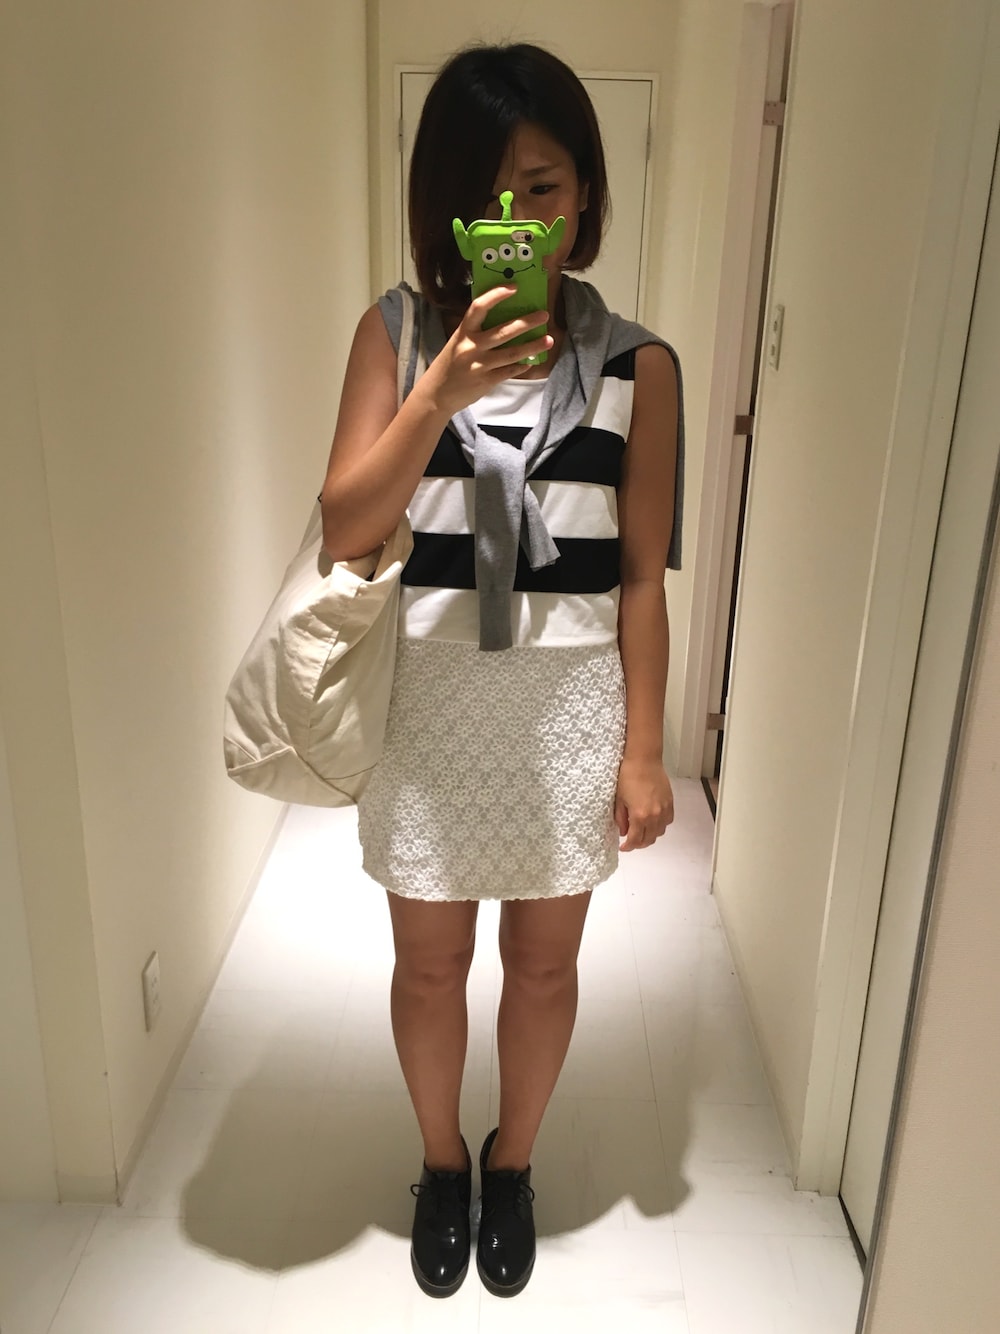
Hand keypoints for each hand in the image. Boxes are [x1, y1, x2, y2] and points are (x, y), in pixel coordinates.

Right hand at [417, 286, 551, 417]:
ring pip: (512, 353)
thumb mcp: (457, 342)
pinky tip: (531, 361)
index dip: (496, 296)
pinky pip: (509, 371)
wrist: (437, 394)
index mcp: (463, 332)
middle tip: (544, 315)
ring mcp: (480, 365)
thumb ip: (476, 331)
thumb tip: (503, 317)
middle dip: (526, 323)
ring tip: (549, 340)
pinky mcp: (486, 381)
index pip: (479, 307)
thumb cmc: (450, 364)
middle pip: (503, 331)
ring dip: (533, 346)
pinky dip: (521, 366)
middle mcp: (471, 347)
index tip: (514, 288)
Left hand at [614, 758, 674, 851]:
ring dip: (649, 836)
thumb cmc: (628, 776)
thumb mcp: (619, 799)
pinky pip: (667, 822)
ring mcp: (664, 810)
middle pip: (648, 839)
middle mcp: (654, 816)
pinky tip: (652, 822)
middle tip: (630, 841)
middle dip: (638, 844)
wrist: (644, 760)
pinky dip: (659, 826)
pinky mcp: (670, 803)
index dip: (628, 847)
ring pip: (659, 832)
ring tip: (641, 832)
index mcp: (640, 816)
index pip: (635, 839)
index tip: (623, 847)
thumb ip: (621, 818)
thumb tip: (623, 832)